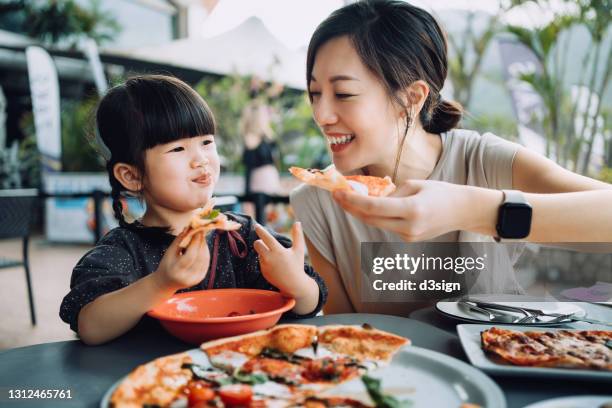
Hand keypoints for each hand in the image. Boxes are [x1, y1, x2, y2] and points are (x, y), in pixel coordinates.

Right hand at [154, 229, 210, 290]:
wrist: (166, 283)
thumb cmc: (166, 264)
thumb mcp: (169, 252)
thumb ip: (179, 240)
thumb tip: (189, 227)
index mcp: (176, 271)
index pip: (190, 255)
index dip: (196, 242)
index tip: (198, 230)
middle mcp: (187, 277)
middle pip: (200, 257)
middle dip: (202, 242)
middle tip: (202, 231)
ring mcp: (195, 279)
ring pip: (205, 259)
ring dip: (205, 246)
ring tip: (201, 237)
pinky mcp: (200, 278)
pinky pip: (206, 263)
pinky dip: (205, 253)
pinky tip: (202, 245)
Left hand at [253, 222, 307, 297]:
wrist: (293, 284)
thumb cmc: (297, 265)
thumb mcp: (299, 250)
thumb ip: (298, 235)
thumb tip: (297, 222)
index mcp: (278, 251)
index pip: (266, 237)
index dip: (260, 230)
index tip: (256, 225)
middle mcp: (270, 258)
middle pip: (257, 244)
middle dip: (259, 241)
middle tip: (264, 242)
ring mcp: (265, 265)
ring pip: (259, 253)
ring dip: (264, 252)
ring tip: (275, 258)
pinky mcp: (263, 272)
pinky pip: (261, 262)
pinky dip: (265, 261)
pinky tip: (274, 266)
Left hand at [332, 179, 469, 241]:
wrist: (463, 211)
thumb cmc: (441, 192)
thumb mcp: (415, 185)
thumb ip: (391, 193)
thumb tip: (370, 199)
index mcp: (412, 210)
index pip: (373, 208)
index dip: (352, 201)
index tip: (337, 192)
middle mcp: (409, 227)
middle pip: (370, 219)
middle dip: (351, 208)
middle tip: (337, 195)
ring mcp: (409, 236)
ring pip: (376, 224)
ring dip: (361, 212)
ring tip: (348, 199)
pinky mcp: (409, 240)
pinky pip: (386, 226)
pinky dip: (376, 217)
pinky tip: (369, 207)